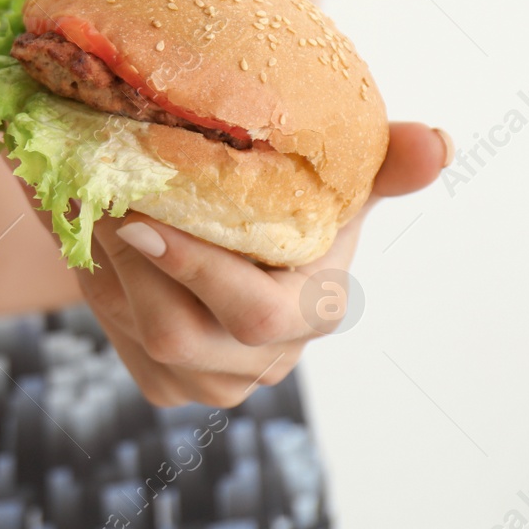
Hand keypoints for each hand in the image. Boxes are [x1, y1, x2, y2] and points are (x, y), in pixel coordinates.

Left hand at [66, 122, 449, 406]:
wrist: (221, 239)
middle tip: (100, 200)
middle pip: (179, 335)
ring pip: (138, 332)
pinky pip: (119, 339)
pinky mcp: (167, 385)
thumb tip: (435, 143)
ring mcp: (216, 382)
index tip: (143, 217)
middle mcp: (267, 359)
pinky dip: (101, 284)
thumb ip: (384, 163)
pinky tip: (101, 241)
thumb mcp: (331, 179)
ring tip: (94, 204)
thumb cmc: (284, 203)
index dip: (195, 269)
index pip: (254, 312)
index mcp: (315, 310)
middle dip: (130, 264)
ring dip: (106, 266)